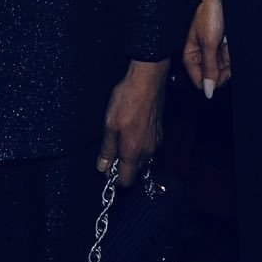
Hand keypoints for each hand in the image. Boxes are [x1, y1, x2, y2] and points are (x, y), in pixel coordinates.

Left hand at [98, 59, 167, 186]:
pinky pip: (147, 148)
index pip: (127, 180)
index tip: (106, 168)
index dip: (114, 178)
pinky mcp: (159, 133)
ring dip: (130, 155)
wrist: (147, 81)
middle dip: (122, 166)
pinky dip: (138, 146)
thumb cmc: (127, 100)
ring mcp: (155, 142)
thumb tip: (102, 167)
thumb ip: (107, 149)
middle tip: (110, 150)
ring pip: (142, 159)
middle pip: (135, 171)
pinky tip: (130, 131)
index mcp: (133, 152)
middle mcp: (147, 151)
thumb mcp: (110, 124)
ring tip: (119, 138)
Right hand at [182, 0, 231, 96]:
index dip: (214, 80)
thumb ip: (209, 69)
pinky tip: (227, 39)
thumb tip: (208, 92)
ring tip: (225, 41)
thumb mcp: (209, 43)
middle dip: (223, 65)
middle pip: (213, 74)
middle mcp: (196, 55)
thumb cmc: (207, 14)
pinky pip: (224, 53)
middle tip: (225, 50)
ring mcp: (206, 49)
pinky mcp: (214, 42)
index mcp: (189, 57)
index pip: (201, 82)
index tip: (224, 72)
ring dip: (227, 55)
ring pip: (221, 64)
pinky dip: (228, 48)